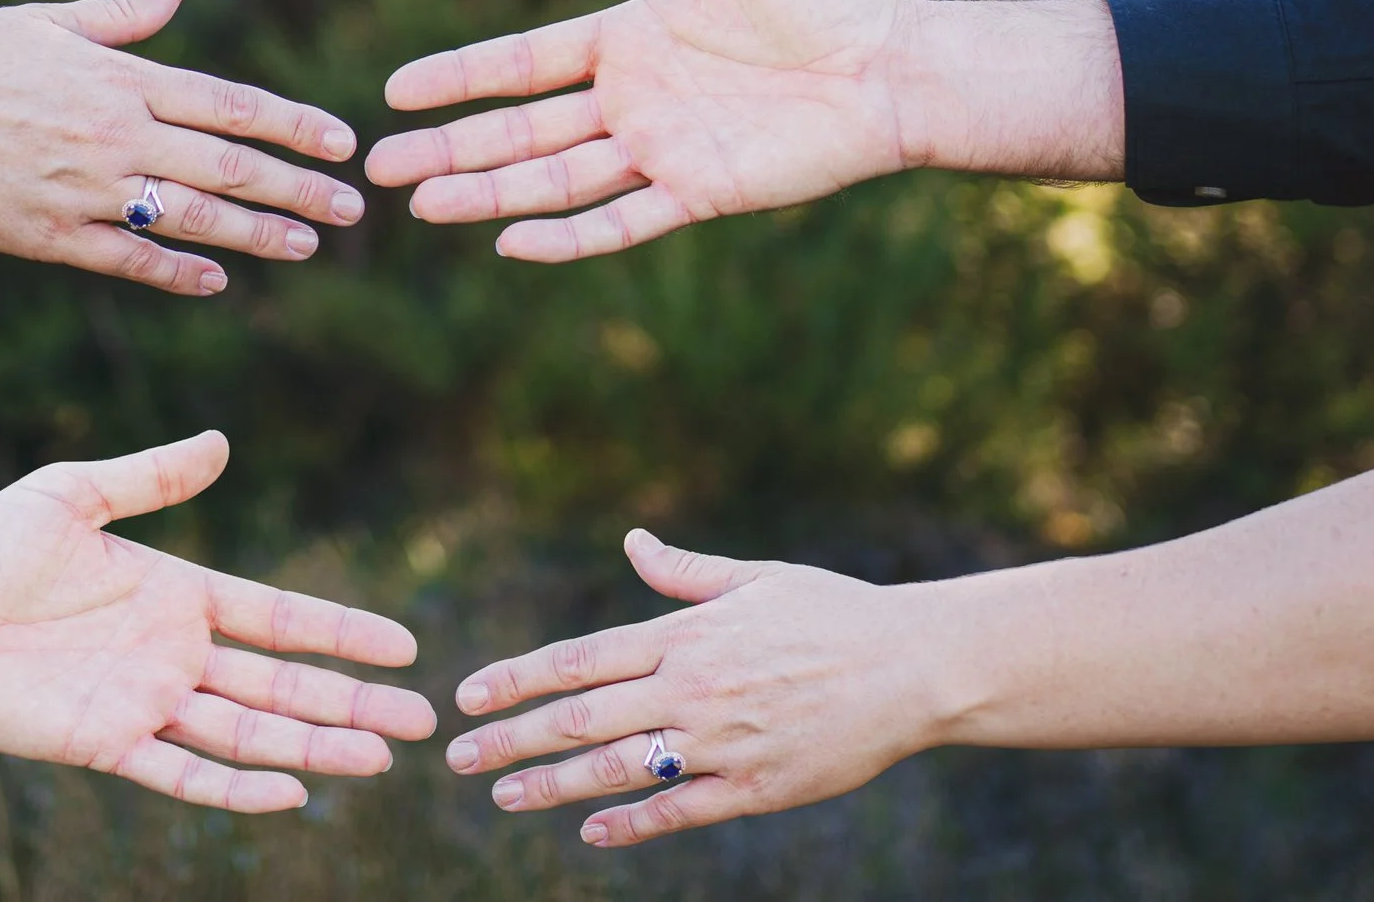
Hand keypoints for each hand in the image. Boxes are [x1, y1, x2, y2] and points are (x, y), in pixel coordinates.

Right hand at [0, 0, 365, 295]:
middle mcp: (116, 133)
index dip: (295, 124)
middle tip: (352, 207)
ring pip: (192, 217)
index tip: (343, 141)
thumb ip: (124, 16)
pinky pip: (130, 259)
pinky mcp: (51, 234)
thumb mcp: (49, 21)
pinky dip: (178, 272)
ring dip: (258, 234)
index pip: (232, 102)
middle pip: (229, 164)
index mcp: (122, 79)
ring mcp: (86, 188)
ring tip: (309, 246)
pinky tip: (219, 281)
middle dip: (299, 187)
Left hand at [0, 432, 437, 810]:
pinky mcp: (108, 745)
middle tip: (422, 723)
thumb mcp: (73, 493)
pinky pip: (184, 775)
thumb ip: (151, 476)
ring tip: (380, 762)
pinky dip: (238, 789)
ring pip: (251, 735)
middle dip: (354, 704)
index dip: (343, 632)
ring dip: (316, 748)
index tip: (405, 647)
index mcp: (179, 594)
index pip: (281, 618)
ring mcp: (146, 704)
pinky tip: (291, 795)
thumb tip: (222, 442)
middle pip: (285, 687)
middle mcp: (175, 655)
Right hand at [365, 0, 910, 260]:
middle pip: (519, 131)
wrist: (892, 66)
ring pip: (552, 180)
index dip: (459, 77)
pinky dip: (566, 236)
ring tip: (421, 206)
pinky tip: (511, 242)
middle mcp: (631, 101)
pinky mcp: (698, 193)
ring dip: (485, 193)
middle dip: (449, 148)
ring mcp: (659, 151)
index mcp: (626, 39)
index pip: (522, 64)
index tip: (396, 90)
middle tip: (379, 166)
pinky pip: (619, 222)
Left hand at [445, 529, 937, 847]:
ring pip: (619, 769)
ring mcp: (722, 741)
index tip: (467, 694)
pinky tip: (592, 833)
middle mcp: (691, 688)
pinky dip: (632, 824)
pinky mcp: (756, 786)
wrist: (914, 665)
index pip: (578, 657)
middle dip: (513, 738)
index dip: (516, 677)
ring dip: (556, 785)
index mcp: (684, 635)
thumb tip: (632, 541)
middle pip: (581, 717)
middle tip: (459, 756)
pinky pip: (680, 811)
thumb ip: (684, 572)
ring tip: (506, 795)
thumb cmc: (834, 613)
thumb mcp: (755, 579)